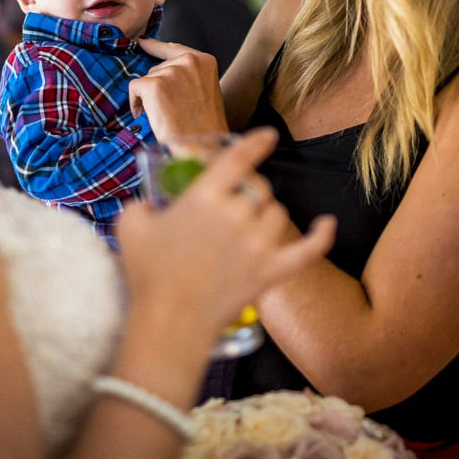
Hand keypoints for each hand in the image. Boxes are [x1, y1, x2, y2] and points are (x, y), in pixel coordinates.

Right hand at [115, 127, 334, 330]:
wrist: (169, 322)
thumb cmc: (147, 273)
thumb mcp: (130, 225)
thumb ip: (142, 204)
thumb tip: (152, 204)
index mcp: (205, 197)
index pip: (238, 159)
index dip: (255, 144)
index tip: (267, 136)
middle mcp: (237, 214)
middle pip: (257, 190)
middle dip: (247, 194)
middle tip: (230, 209)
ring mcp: (258, 244)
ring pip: (277, 215)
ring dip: (265, 216)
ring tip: (245, 231)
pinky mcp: (271, 272)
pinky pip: (307, 250)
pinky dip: (321, 236)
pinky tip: (328, 223)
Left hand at [129, 38, 228, 140]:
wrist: (200, 145)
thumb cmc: (204, 126)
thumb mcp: (205, 91)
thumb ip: (188, 75)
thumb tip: (163, 68)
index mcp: (205, 60)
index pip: (175, 48)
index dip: (157, 47)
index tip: (143, 42)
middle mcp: (189, 61)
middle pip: (159, 67)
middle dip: (158, 86)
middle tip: (170, 109)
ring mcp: (171, 72)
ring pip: (146, 78)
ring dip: (148, 97)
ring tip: (163, 115)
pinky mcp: (154, 85)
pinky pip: (135, 87)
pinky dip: (136, 103)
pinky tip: (146, 115)